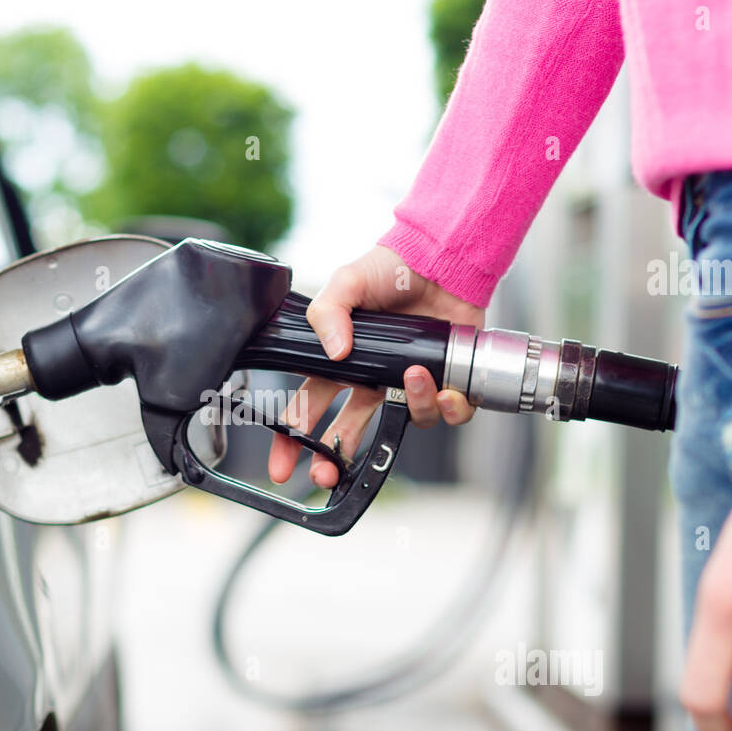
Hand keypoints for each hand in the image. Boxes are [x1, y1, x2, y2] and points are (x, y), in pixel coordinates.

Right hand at [267, 246, 485, 487]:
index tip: (282, 467)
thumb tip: (334, 351)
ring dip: (412, 406)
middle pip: (349, 431)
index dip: (292, 439)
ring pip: (406, 419)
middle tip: (328, 473)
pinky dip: (450, 408)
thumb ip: (327, 312)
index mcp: (343, 362)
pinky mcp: (445, 380)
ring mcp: (409, 383)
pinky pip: (448, 414)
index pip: (309, 406)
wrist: (440, 257)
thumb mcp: (347, 281)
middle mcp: (374, 379)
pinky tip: (447, 389)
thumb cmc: (391, 268)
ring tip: (414, 376)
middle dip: (335, 458)